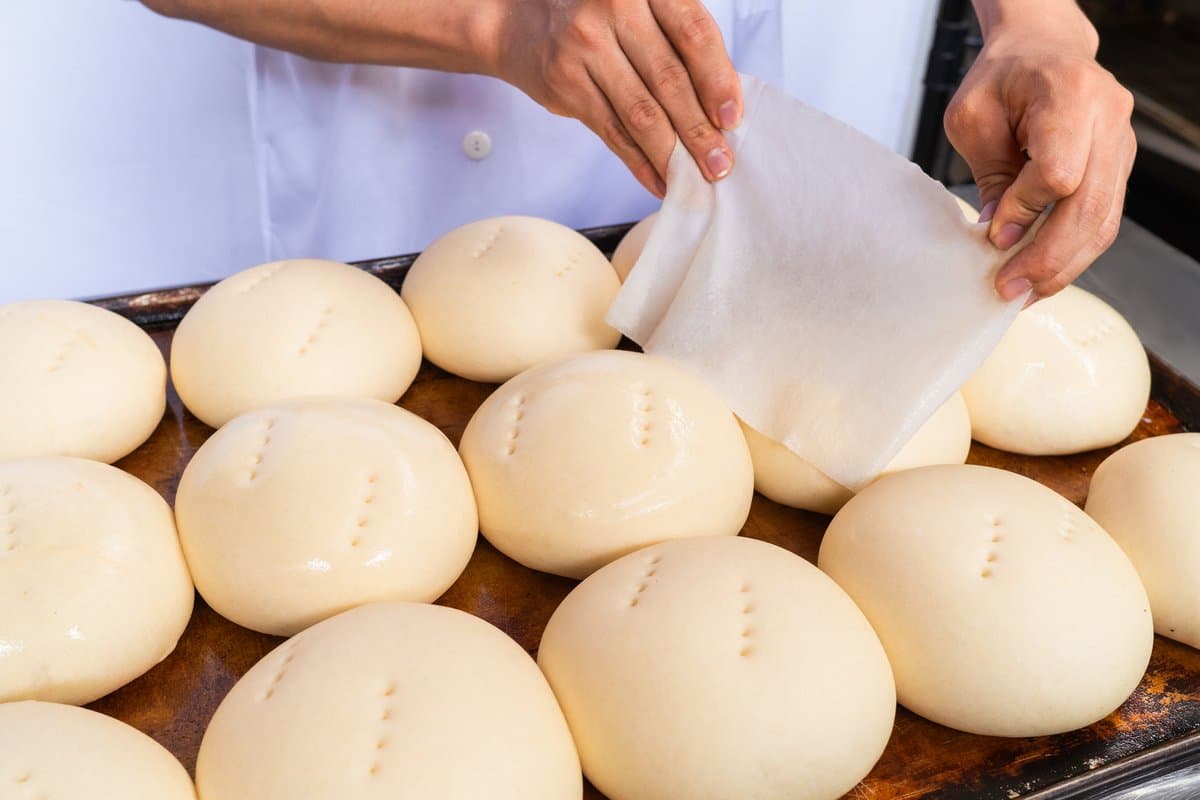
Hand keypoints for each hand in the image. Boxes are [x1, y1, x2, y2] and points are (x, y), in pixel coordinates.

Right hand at [484, 0, 741, 196]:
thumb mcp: (639, 6)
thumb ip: (677, 41)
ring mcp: (585, 45)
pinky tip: (658, 179)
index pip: (693, 33)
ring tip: (696, 176)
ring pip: (641, 111)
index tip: (732, 118)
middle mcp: (615, 7)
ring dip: (672, 153)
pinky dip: (639, 162)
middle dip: (699, 129)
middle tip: (720, 162)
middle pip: (669, 78)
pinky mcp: (565, 82)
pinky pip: (612, 131)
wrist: (518, 19)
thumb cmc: (595, 15)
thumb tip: (721, 104)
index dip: (718, 80)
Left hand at [944, 8, 1135, 300]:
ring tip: (1022, 294)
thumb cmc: (1001, 80)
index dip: (1025, 210)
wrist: (1042, 52)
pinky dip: (1072, 254)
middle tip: (1008, 288)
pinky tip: (1041, 277)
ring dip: (1062, 266)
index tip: (993, 235)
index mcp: (1070, 94)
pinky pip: (1103, 221)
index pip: (1058, 171)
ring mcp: (1122, 144)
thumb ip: (989, 173)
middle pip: (1089, 206)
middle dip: (1046, 256)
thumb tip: (999, 235)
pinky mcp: (1118, 168)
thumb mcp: (973, 117)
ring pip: (1103, 222)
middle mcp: (1109, 119)